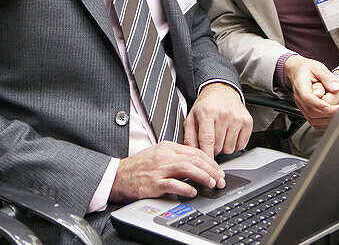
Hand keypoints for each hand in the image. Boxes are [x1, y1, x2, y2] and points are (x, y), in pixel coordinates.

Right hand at [109, 142, 223, 201]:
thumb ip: (175, 157)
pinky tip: (193, 191)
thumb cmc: (138, 167)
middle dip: (211, 168)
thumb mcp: (158, 155)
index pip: (194, 150)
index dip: (210, 160)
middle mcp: (164, 155)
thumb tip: (196, 164)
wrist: (119, 176)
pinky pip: (173, 184)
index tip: (218, 169)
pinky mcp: (154, 182)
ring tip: (211, 183)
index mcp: (167, 147)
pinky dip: (186, 187)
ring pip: (186, 168)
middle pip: (194, 158)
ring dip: (202, 176)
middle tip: (220, 178)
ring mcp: (159, 169)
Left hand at [184, 82, 251, 156]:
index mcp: (207, 112)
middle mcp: (223, 113)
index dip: (206, 155)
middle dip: (212, 148)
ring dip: (224, 147)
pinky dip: (234, 144)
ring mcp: (237, 117)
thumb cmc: (206, 106)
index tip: (205, 163)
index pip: (207, 140)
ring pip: (230, 148)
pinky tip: (229, 134)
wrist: (222, 91)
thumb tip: (192, 155)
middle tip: (211, 138)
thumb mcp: (191, 118)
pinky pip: (241, 145)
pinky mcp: (247, 121)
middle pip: (218, 146)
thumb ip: (189, 138)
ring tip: (220, 134)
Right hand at [283, 55, 338, 131]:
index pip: (307, 97)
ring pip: (312, 119)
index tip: (329, 107)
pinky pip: (313, 121)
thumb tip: (336, 88)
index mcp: (301, 85)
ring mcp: (301, 105)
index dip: (318, 104)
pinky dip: (323, 123)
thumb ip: (327, 77)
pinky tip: (333, 118)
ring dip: (327, 119)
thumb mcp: (317, 67)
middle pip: (311, 112)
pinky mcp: (305, 110)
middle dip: (328, 113)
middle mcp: (299, 97)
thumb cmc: (307, 69)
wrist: (298, 71)